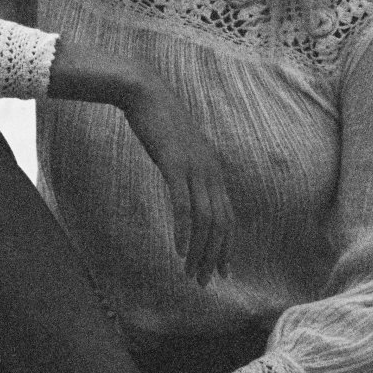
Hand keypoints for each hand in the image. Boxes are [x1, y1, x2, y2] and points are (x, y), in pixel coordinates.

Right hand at [122, 70, 234, 284]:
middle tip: (203, 280)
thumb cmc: (158, 121)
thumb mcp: (178, 150)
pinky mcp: (175, 164)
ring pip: (204, 219)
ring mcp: (195, 168)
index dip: (226, 246)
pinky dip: (184, 230)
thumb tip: (185, 189)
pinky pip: (183, 204)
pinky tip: (180, 250)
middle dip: (213, 256)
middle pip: (219, 224)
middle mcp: (210, 171)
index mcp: (213, 170)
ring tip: (191, 273)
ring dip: (199, 250)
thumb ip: (186, 170)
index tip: (221, 270)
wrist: (146, 92)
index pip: (227, 217)